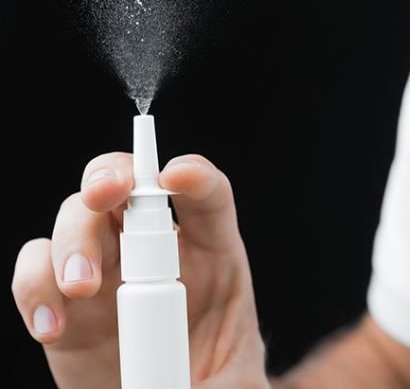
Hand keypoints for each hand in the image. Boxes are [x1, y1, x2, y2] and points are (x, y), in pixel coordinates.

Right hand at [12, 153, 269, 388]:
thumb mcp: (239, 380)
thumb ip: (234, 381)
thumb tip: (193, 381)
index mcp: (212, 253)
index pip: (208, 196)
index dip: (195, 175)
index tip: (178, 177)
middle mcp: (155, 250)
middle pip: (129, 187)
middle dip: (113, 177)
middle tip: (105, 195)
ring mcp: (105, 271)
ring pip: (75, 217)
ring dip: (73, 239)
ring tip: (83, 288)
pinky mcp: (63, 305)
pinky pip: (35, 272)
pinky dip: (34, 287)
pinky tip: (52, 326)